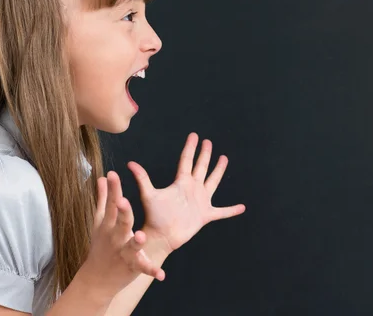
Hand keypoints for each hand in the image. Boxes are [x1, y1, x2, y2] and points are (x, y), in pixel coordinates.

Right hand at [80, 171, 165, 302]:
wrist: (97, 278)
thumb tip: (101, 177)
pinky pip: (144, 267)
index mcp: (109, 225)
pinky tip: (162, 274)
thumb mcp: (100, 222)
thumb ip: (103, 199)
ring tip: (141, 236)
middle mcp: (115, 237)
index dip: (112, 189)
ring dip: (136, 242)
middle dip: (122, 211)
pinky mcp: (133, 267)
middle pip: (121, 222)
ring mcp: (123, 253)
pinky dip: (152, 270)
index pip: (111, 204)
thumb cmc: (101, 245)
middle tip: (122, 201)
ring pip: (131, 246)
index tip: (111, 174)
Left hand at [128, 132, 245, 253]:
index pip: (187, 161)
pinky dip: (231, 210)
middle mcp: (192, 189)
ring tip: (224, 159)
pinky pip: (222, 212)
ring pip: (213, 182)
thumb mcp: (149, 195)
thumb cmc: (154, 217)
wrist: (161, 236)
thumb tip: (130, 163)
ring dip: (218, 171)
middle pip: (201, 167)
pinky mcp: (205, 215)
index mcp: (181, 183)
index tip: (195, 135)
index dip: (191, 148)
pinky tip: (242, 207)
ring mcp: (200, 201)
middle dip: (205, 155)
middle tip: (209, 142)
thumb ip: (142, 179)